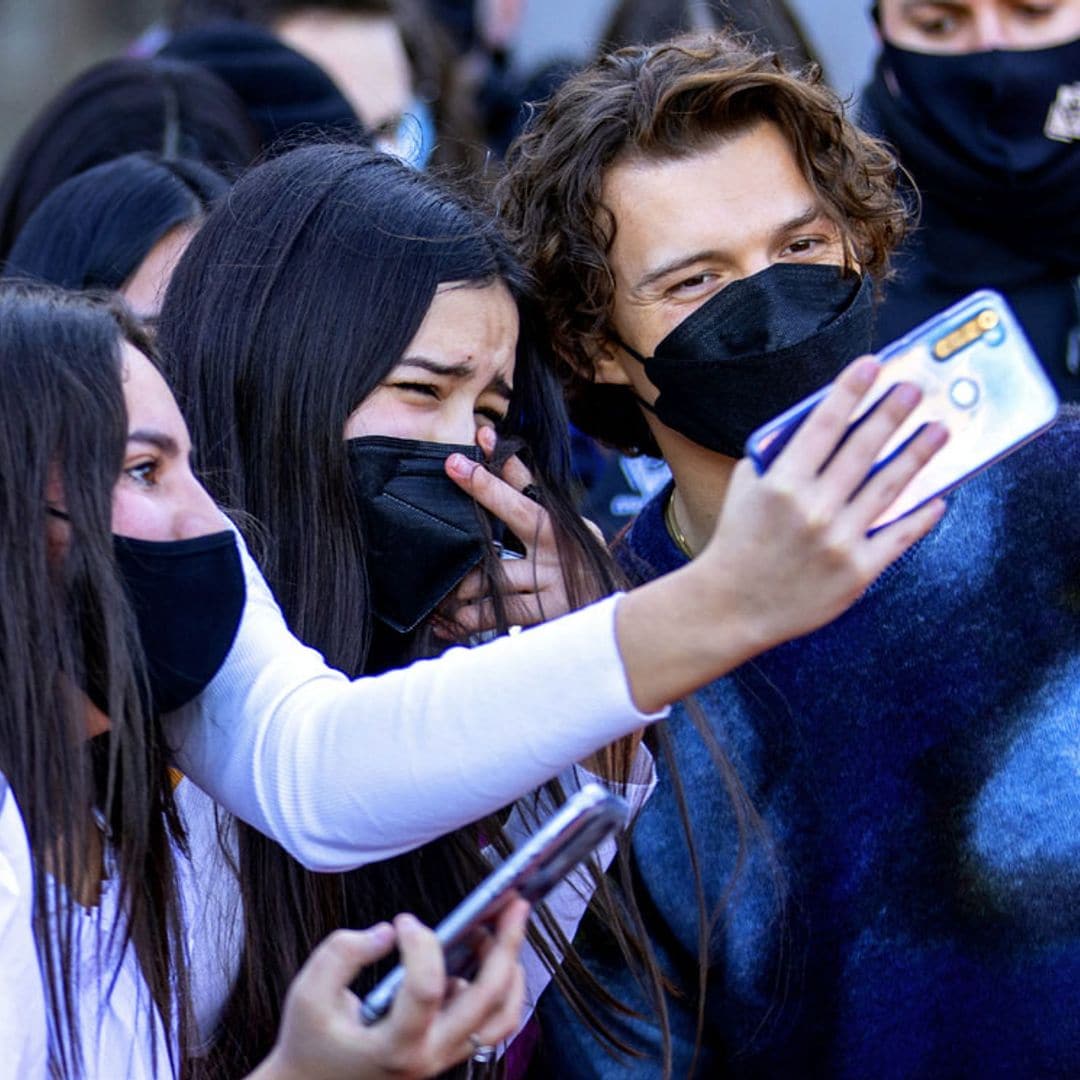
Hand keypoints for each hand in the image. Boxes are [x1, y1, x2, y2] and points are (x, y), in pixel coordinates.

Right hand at [253, 900, 529, 1079]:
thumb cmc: (311, 1043)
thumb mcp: (308, 994)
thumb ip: (343, 953)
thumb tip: (389, 933)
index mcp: (395, 1047)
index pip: (426, 990)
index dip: (421, 945)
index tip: (403, 922)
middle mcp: (429, 1057)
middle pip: (487, 1000)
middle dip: (506, 945)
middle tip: (514, 903)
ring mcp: (443, 1057)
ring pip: (502, 1016)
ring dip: (510, 968)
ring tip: (504, 927)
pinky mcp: (447, 1051)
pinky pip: (491, 1022)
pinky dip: (498, 986)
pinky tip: (477, 955)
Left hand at [441, 427, 578, 635]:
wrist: (612, 621)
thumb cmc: (578, 572)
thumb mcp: (567, 535)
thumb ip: (530, 509)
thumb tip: (495, 463)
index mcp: (562, 526)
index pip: (532, 486)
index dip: (506, 462)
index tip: (482, 436)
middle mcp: (559, 548)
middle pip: (520, 512)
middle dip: (485, 488)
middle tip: (454, 468)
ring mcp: (554, 581)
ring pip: (498, 572)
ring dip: (465, 580)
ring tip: (443, 583)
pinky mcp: (546, 614)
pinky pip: (498, 614)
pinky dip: (469, 620)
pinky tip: (448, 621)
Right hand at [614, 357, 948, 712]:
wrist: (732, 605)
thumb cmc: (739, 541)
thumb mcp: (746, 489)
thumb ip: (779, 457)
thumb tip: (824, 426)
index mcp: (781, 483)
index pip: (823, 425)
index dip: (849, 391)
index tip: (873, 365)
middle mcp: (813, 508)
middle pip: (863, 449)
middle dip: (891, 413)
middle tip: (915, 389)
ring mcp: (839, 541)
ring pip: (889, 487)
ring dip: (918, 454)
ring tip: (939, 429)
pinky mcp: (857, 571)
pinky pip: (898, 536)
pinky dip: (921, 515)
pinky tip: (938, 496)